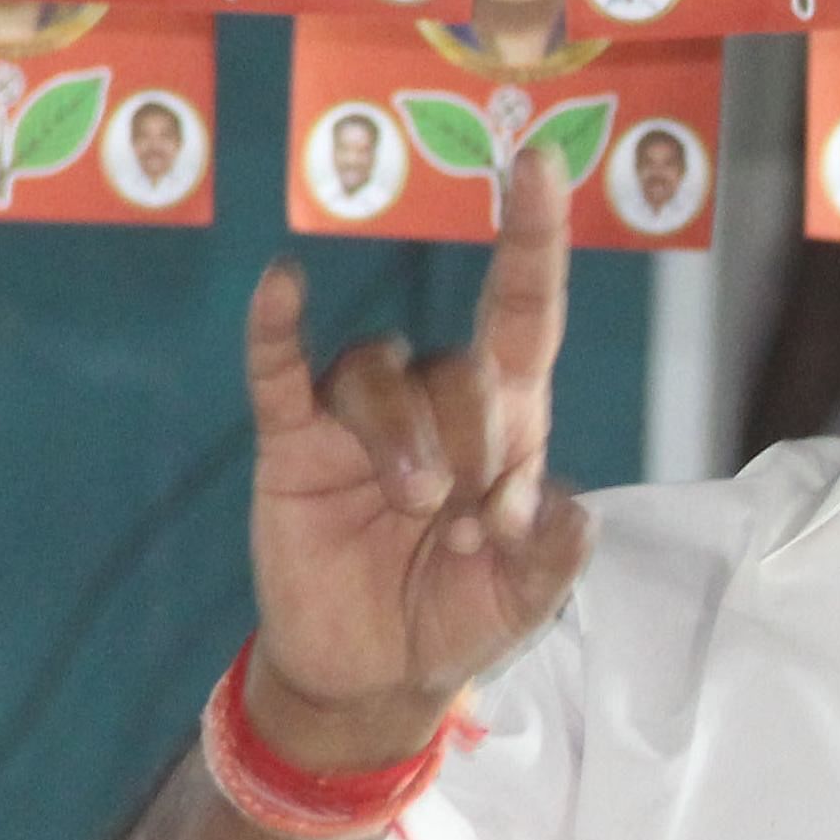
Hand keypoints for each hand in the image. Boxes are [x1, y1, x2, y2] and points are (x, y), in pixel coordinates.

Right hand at [236, 165, 590, 770]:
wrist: (370, 678)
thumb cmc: (455, 616)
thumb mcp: (523, 600)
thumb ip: (553, 558)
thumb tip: (562, 507)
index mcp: (505, 421)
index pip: (523, 311)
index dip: (532, 238)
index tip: (536, 162)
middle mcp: (433, 400)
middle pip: (458, 366)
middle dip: (476, 443)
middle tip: (467, 527)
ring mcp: (356, 417)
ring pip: (380, 371)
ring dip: (405, 437)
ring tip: (415, 510)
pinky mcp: (292, 442)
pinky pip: (278, 371)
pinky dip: (276, 327)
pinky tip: (282, 287)